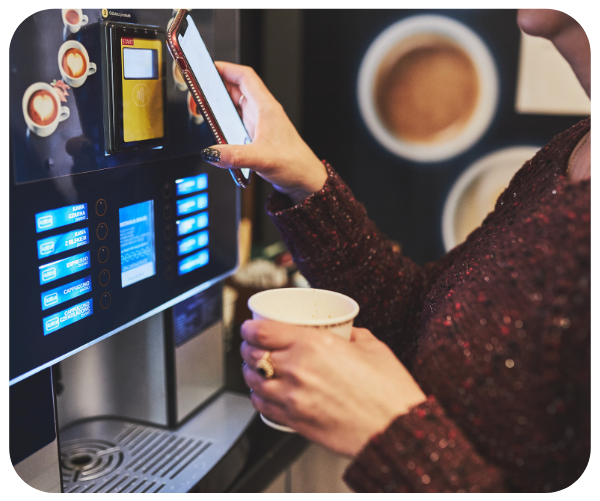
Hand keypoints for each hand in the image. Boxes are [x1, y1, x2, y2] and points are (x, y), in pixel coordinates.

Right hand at [202, 62, 327, 204]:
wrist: (305, 180)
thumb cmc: (294, 164)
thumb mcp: (261, 158)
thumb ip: (234, 155)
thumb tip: (211, 153)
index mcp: (266, 108)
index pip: (245, 76)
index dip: (224, 68)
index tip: (205, 68)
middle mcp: (262, 112)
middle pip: (236, 88)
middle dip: (215, 86)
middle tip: (197, 95)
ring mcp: (259, 123)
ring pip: (236, 104)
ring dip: (218, 103)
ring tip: (202, 108)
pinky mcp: (257, 135)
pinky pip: (237, 120)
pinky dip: (224, 119)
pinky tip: (216, 128)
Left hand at [240, 320, 426, 457]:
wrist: (395, 431)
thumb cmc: (389, 392)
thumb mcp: (373, 348)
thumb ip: (352, 334)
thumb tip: (344, 330)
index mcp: (314, 345)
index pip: (263, 332)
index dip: (249, 327)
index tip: (249, 326)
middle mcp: (297, 369)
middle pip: (253, 354)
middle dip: (247, 347)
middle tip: (251, 344)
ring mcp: (293, 398)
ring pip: (253, 380)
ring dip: (249, 371)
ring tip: (254, 367)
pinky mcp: (294, 421)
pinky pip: (263, 406)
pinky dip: (257, 396)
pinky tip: (263, 392)